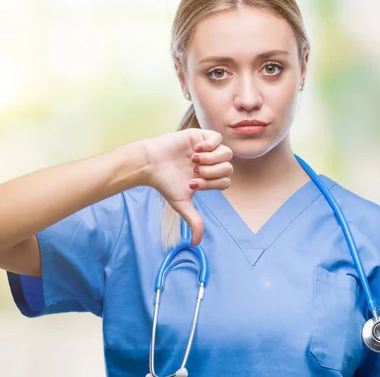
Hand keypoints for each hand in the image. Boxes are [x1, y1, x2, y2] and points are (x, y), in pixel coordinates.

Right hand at [141, 128, 232, 244]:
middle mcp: (211, 163)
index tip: (193, 184)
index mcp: (209, 177)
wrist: (150, 164)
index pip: (225, 182)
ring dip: (211, 159)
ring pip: (226, 153)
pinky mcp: (200, 135)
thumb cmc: (165, 183)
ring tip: (193, 160)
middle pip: (229, 168)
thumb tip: (196, 243)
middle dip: (212, 173)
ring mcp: (207, 149)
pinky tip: (195, 150)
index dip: (212, 184)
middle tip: (193, 172)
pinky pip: (217, 138)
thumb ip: (194, 221)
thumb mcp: (182, 204)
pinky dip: (210, 145)